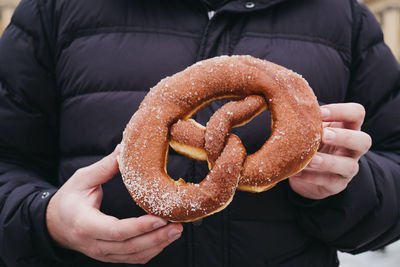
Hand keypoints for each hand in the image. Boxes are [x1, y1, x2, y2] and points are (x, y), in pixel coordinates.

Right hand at [46, 146, 182, 263]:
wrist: (54, 225)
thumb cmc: (68, 200)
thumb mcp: (81, 179)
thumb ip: (105, 167)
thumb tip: (124, 149)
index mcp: (86, 224)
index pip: (116, 231)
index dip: (140, 227)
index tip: (160, 218)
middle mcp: (94, 244)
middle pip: (130, 247)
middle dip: (156, 238)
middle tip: (177, 226)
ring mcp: (102, 254)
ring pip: (133, 256)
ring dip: (157, 245)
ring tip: (176, 231)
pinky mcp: (109, 256)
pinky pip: (132, 259)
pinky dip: (150, 251)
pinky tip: (164, 240)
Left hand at [289, 103, 371, 198]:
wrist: (307, 172)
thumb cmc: (310, 142)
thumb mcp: (311, 128)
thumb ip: (307, 118)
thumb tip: (287, 101)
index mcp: (348, 128)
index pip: (357, 113)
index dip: (342, 111)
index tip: (321, 112)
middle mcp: (353, 148)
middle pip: (364, 140)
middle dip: (344, 137)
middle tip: (324, 135)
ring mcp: (348, 168)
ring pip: (349, 166)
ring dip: (328, 162)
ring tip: (310, 160)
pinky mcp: (337, 184)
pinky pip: (329, 182)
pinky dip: (312, 178)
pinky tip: (297, 173)